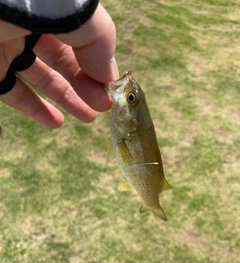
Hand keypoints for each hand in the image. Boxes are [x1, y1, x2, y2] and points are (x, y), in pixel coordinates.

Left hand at [0, 3, 118, 127]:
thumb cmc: (28, 0)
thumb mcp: (76, 14)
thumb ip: (98, 42)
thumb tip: (109, 77)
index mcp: (47, 17)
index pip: (76, 50)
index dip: (93, 76)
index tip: (105, 100)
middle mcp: (19, 33)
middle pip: (51, 69)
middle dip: (74, 94)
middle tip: (93, 116)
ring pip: (19, 85)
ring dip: (40, 107)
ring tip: (60, 124)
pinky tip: (1, 137)